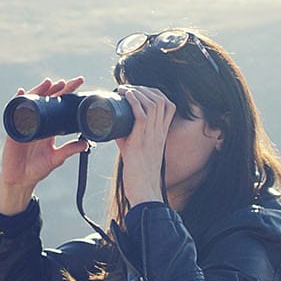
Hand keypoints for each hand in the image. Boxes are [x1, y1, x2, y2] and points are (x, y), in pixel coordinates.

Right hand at [0, 76, 90, 214]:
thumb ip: (70, 150)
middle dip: (56, 89)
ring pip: (32, 102)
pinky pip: (15, 112)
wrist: (20, 180)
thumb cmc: (37, 169)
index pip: (59, 105)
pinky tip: (20, 92)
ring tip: (49, 83)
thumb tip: (86, 143)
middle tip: (67, 81)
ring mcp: (25, 124)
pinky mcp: (14, 130)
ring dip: (39, 91)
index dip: (67, 94)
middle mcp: (37, 122)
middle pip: (47, 100)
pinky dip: (17, 101)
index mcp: (48, 127)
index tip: (79, 84)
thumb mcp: (56, 158)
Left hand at [115, 85, 173, 207]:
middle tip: (129, 88)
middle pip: (161, 99)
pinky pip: (142, 115)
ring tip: (125, 89)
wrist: (144, 191)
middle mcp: (160, 132)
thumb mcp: (137, 150)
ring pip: (153, 103)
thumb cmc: (140, 174)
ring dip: (138, 91)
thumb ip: (128, 137)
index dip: (155, 92)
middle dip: (145, 88)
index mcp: (162, 133)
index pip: (168, 104)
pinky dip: (134, 101)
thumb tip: (112, 127)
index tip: (139, 90)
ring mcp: (152, 135)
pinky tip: (126, 94)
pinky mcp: (141, 141)